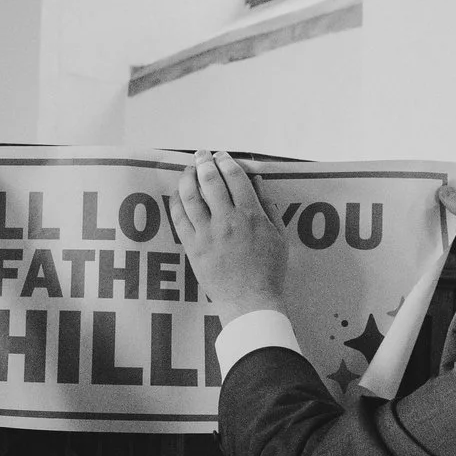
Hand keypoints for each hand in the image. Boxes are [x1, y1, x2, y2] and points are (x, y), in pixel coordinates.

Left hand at [169, 152, 287, 313]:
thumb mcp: (279, 238)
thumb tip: (257, 185)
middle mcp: (226, 220)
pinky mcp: (192, 247)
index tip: (222, 156)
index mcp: (250, 215)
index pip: (235, 178)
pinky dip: (176, 202)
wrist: (250, 301)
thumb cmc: (269, 272)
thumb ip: (269, 209)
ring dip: (188, 177)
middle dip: (205, 162)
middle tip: (202, 154)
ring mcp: (206, 233)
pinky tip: (177, 194)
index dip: (227, 162)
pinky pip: (179, 218)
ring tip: (188, 169)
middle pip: (210, 181)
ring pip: (191, 196)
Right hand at [438, 172, 455, 281]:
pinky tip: (434, 230)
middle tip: (428, 202)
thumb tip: (443, 191)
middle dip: (446, 199)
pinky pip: (453, 229)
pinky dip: (444, 229)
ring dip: (443, 215)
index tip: (437, 190)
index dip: (455, 183)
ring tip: (429, 216)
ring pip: (455, 213)